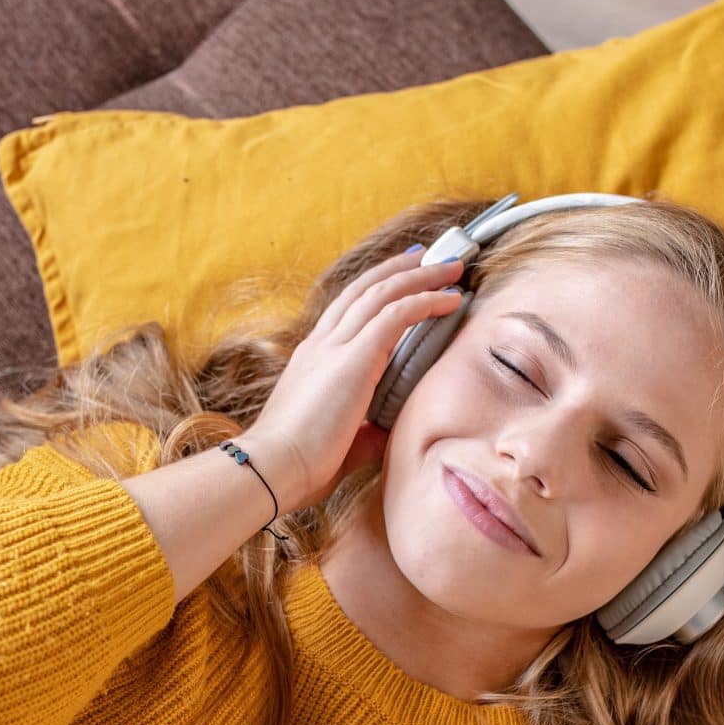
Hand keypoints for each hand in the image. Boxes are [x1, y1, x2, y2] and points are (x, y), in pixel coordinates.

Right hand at [243, 245, 464, 512]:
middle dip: (398, 270)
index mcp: (313, 360)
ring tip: (450, 267)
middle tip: (426, 256)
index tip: (399, 278)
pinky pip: (396, 314)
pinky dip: (425, 300)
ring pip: (382, 293)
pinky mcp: (354, 357)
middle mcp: (322, 345)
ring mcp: (336, 347)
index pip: (345, 311)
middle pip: (363, 289)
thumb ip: (363, 432)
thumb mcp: (338, 443)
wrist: (273, 468)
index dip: (373, 290)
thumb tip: (383, 433)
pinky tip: (450, 299)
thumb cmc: (297, 466)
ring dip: (420, 276)